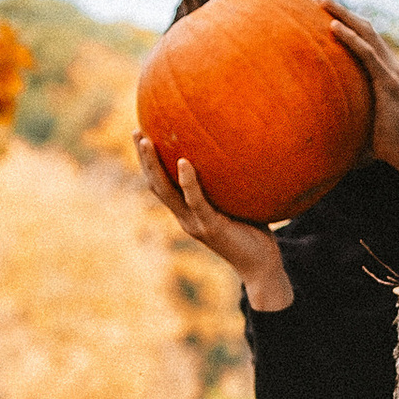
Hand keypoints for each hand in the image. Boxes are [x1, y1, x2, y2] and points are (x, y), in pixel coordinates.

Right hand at [134, 136, 294, 310]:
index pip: (162, 185)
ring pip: (166, 191)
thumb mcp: (239, 202)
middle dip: (144, 158)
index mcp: (188, 212)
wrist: (262, 266)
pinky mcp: (209, 227)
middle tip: (136, 131)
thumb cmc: (255, 232)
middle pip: (156, 185)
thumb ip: (232, 181)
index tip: (143, 136)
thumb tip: (240, 145)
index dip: (149, 163)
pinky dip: (187, 181)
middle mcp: (185, 218)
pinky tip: (182, 161)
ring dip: (154, 166)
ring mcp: (195, 223)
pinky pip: (195, 200)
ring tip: (147, 140)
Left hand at [322, 0, 398, 171]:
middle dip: (342, 11)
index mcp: (387, 75)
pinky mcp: (387, 83)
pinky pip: (366, 54)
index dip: (350, 24)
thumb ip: (349, 123)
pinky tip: (333, 27)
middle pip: (366, 29)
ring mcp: (391, 74)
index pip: (368, 41)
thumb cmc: (390, 150)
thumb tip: (321, 137)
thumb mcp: (365, 129)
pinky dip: (349, 38)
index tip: (328, 13)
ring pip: (365, 34)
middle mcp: (392, 68)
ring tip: (320, 1)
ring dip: (342, 14)